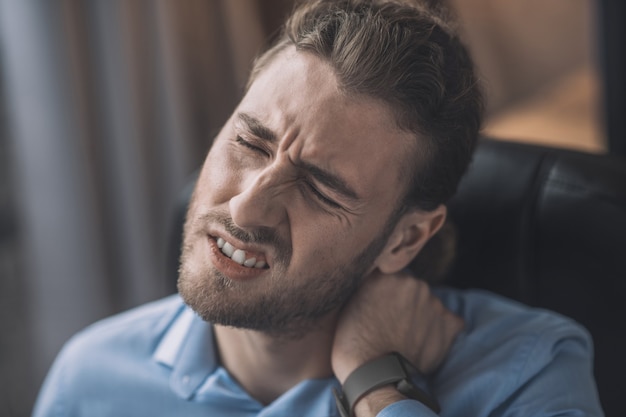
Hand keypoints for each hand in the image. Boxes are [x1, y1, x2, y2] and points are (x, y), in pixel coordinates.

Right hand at [331, 269, 463, 382]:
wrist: (373, 374)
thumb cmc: (353, 343)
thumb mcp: (349, 303)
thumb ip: (368, 287)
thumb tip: (376, 284)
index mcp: (386, 274)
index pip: (391, 277)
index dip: (386, 294)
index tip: (381, 308)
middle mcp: (412, 282)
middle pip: (411, 289)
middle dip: (405, 304)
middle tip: (392, 326)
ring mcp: (433, 302)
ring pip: (429, 305)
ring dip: (422, 317)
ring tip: (406, 340)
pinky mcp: (448, 322)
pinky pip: (451, 322)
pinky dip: (442, 331)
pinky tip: (426, 344)